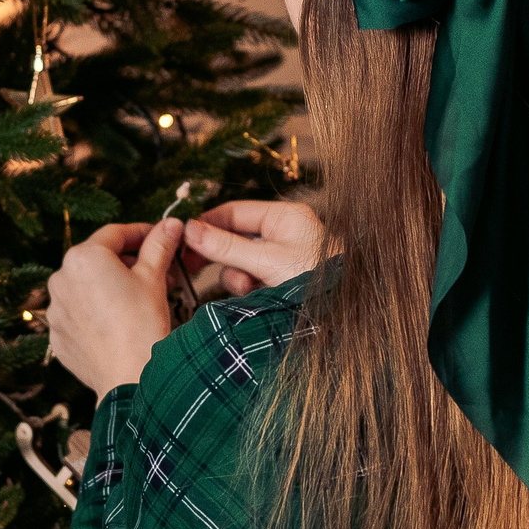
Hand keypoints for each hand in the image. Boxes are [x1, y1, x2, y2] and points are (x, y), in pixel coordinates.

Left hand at [44, 218, 183, 395]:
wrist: (130, 379)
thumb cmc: (142, 324)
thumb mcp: (154, 278)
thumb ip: (159, 245)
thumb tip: (170, 224)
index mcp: (83, 258)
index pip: (115, 234)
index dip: (141, 233)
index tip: (159, 236)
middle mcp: (60, 279)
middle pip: (97, 260)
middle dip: (127, 263)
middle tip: (156, 272)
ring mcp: (55, 309)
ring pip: (86, 288)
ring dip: (109, 287)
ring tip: (138, 300)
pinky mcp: (57, 334)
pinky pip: (78, 314)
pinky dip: (96, 313)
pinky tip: (119, 322)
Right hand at [181, 200, 325, 295]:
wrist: (347, 316)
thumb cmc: (318, 281)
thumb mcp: (267, 262)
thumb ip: (227, 247)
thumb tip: (189, 230)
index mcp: (283, 217)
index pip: (233, 212)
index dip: (205, 224)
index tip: (182, 239)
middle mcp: (282, 233)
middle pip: (234, 237)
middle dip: (218, 254)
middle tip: (191, 266)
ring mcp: (281, 258)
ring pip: (240, 262)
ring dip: (236, 277)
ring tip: (247, 288)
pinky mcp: (279, 281)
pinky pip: (251, 279)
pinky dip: (248, 289)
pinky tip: (254, 296)